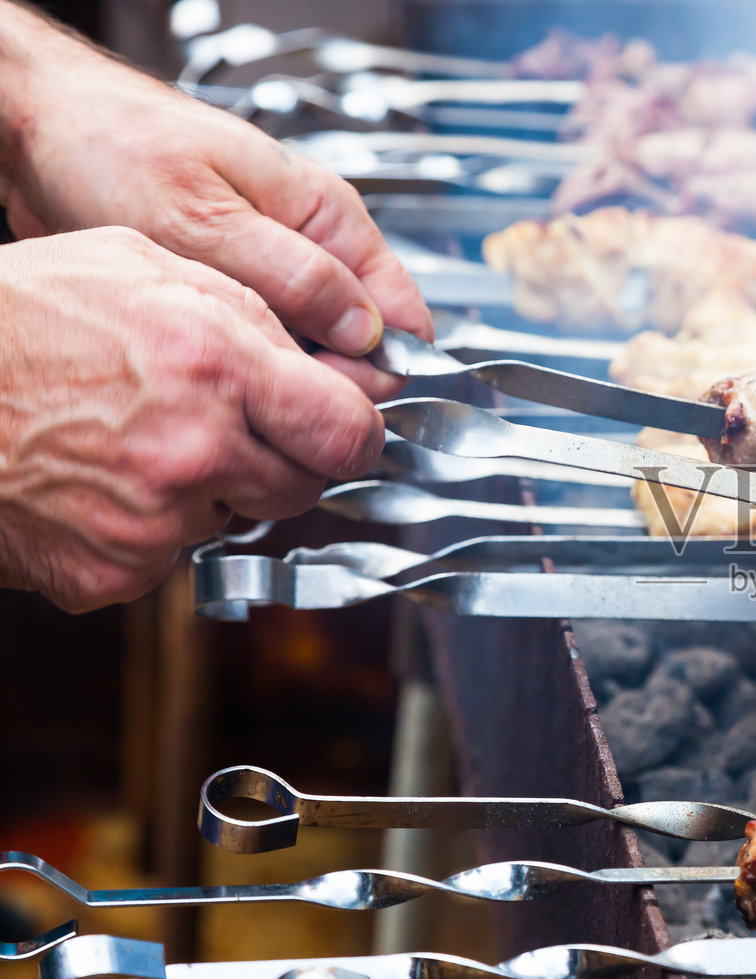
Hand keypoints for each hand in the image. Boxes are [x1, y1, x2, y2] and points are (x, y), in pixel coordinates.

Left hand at [0, 3, 430, 397]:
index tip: (328, 400)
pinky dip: (251, 365)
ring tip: (234, 379)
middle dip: (327, 381)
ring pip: (314, 352)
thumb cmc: (115, 149)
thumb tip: (367, 331)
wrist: (40, 129)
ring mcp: (277, 272)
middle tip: (267, 395)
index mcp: (330, 217)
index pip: (400, 316)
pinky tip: (218, 368)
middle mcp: (314, 246)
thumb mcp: (208, 220)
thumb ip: (296, 278)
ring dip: (284, 376)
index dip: (377, 370)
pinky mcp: (238, 292)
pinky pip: (269, 346)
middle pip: (361, 345)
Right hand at [0, 228, 384, 610]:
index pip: (348, 431)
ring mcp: (154, 520)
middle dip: (284, 460)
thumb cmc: (14, 319)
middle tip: (230, 427)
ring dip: (213, 491)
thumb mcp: (139, 265)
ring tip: (142, 440)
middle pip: (304, 487)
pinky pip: (169, 556)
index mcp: (214, 364)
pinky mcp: (114, 570)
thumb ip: (243, 310)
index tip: (348, 430)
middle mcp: (194, 449)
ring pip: (235, 521)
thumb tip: (316, 351)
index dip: (355, 433)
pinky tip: (104, 480)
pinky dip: (150, 528)